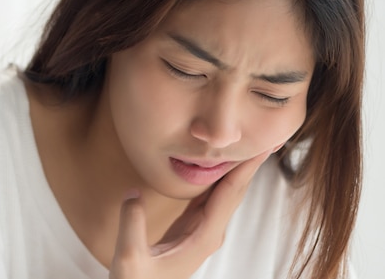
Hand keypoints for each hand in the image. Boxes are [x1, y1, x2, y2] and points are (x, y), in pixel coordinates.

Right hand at [109, 150, 271, 278]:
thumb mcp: (129, 257)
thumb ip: (132, 224)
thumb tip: (133, 193)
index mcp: (202, 237)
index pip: (229, 194)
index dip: (245, 168)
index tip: (261, 146)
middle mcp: (209, 233)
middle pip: (234, 191)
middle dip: (250, 164)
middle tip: (264, 137)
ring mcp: (201, 231)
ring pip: (224, 194)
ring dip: (236, 169)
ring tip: (247, 147)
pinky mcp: (190, 229)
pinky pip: (210, 197)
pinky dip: (217, 178)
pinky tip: (217, 166)